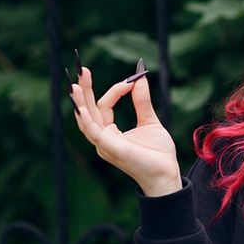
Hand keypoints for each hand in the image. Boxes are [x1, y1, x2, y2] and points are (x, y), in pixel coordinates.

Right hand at [70, 62, 181, 196]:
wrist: (167, 173)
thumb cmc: (158, 153)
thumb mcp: (150, 121)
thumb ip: (142, 101)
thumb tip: (139, 78)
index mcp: (110, 132)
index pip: (104, 106)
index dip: (116, 91)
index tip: (132, 80)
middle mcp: (103, 139)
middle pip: (88, 111)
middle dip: (84, 90)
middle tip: (83, 69)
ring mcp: (105, 145)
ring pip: (86, 121)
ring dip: (80, 103)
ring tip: (76, 86)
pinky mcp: (112, 149)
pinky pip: (94, 133)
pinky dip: (87, 120)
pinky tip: (82, 108)